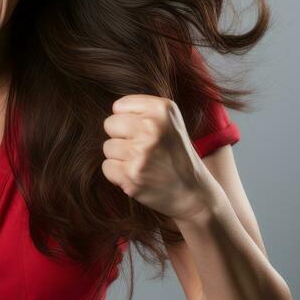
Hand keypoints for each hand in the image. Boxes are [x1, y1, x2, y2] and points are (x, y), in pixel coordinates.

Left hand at [101, 94, 217, 221]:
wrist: (192, 193)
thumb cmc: (176, 154)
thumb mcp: (170, 121)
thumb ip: (142, 110)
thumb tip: (112, 110)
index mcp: (162, 109)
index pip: (119, 106)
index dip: (129, 120)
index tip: (146, 132)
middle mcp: (152, 127)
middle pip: (110, 124)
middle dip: (121, 137)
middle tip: (142, 149)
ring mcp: (141, 152)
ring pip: (108, 147)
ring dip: (121, 157)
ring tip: (143, 163)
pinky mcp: (131, 175)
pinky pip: (107, 167)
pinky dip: (118, 174)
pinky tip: (137, 175)